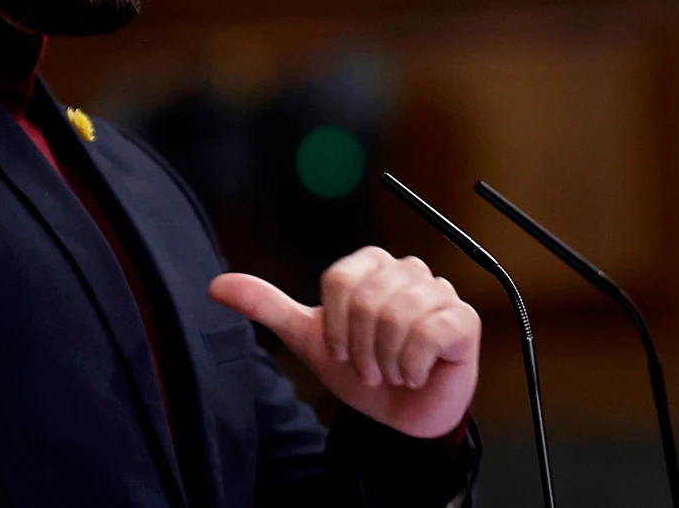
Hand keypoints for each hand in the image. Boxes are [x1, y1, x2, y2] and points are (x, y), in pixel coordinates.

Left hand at [208, 246, 479, 438]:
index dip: (334, 324)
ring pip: (397, 315)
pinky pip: (429, 332)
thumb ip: (268, 307)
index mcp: (371, 265)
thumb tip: (216, 285)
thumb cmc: (362, 370)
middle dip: (360, 347)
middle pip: (367, 298)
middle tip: (368, 368)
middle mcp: (407, 270)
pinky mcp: (462, 320)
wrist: (401, 414)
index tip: (341, 351)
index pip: (339, 279)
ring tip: (391, 372)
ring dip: (385, 359)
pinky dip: (412, 364)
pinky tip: (414, 374)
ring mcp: (439, 292)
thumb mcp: (309, 340)